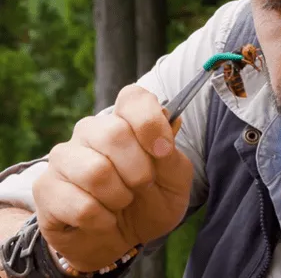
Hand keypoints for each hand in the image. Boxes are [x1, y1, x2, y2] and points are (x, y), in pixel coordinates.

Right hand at [32, 85, 193, 272]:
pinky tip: (103, 220)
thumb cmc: (150, 203)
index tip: (163, 151)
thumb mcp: (174, 182)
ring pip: (95, 171)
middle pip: (113, 132)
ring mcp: (64, 157)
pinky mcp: (46, 188)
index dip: (151, 122)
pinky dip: (102, 220)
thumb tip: (173, 118)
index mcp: (124, 121)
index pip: (133, 98)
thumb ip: (172, 153)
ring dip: (119, 197)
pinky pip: (80, 205)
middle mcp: (90, 131)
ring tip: (121, 203)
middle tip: (143, 187)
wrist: (123, 241)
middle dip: (139, 170)